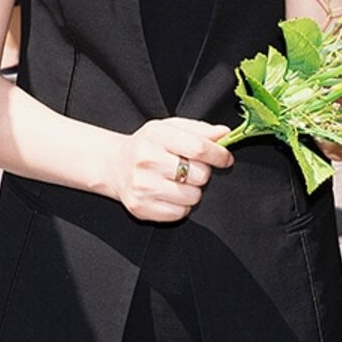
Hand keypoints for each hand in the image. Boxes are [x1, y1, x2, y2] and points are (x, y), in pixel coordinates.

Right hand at [109, 118, 233, 222]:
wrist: (116, 165)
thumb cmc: (149, 146)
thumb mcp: (171, 128)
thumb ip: (200, 130)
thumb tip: (225, 134)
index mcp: (156, 135)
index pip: (199, 148)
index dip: (219, 155)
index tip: (225, 158)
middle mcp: (146, 160)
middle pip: (200, 175)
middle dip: (202, 173)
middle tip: (190, 168)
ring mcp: (142, 186)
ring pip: (193, 197)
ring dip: (192, 191)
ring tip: (178, 182)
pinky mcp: (141, 207)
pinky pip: (179, 213)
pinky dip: (180, 206)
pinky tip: (169, 194)